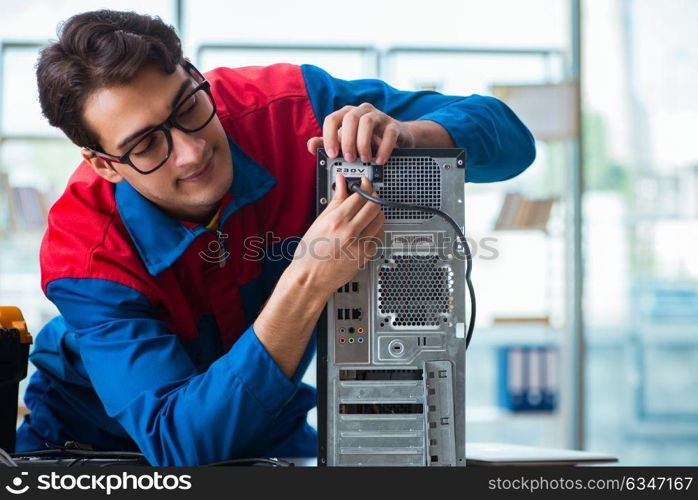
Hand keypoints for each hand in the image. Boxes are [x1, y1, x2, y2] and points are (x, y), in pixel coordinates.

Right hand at [286, 173, 384, 298]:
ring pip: (380, 219)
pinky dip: (376, 226)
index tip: (362, 184)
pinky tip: (366, 226)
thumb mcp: (319, 222)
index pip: (361, 196)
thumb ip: (335, 200)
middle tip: (367, 195)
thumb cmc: (310, 253)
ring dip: (376, 211)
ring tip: (366, 211)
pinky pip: (379, 234)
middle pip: (375, 205)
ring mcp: (361, 244)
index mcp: (338, 221)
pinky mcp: (367, 255)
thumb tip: (341, 183)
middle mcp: (352, 232)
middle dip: (372, 196)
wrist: (310, 278)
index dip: (364, 186)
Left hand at [306, 102, 415, 164]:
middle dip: (347, 140)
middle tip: (349, 158)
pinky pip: (388, 133)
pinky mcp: (393, 125)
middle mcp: (362, 111)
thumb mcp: (345, 142)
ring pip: (368, 122)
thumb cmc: (367, 139)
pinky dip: (383, 148)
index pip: (332, 119)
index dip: (329, 137)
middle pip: (350, 118)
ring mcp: (379, 116)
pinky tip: (379, 160)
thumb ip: (327, 144)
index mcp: (347, 114)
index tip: (331, 154)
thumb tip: (311, 146)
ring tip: (364, 159)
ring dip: (363, 143)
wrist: (394, 139)